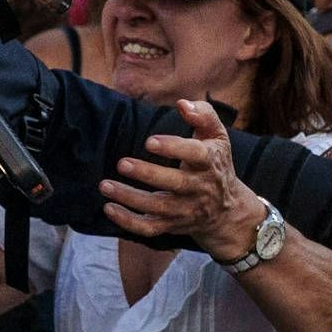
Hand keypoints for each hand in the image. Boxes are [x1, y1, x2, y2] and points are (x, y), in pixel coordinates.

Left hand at [99, 98, 264, 256]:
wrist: (226, 210)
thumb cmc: (215, 164)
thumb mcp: (217, 137)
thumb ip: (203, 115)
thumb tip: (182, 103)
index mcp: (210, 162)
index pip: (195, 155)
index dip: (173, 148)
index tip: (149, 141)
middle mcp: (199, 188)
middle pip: (175, 184)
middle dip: (148, 174)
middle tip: (122, 163)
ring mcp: (185, 210)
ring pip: (157, 207)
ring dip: (130, 198)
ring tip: (105, 185)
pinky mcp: (172, 225)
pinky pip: (149, 228)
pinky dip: (128, 222)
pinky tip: (109, 208)